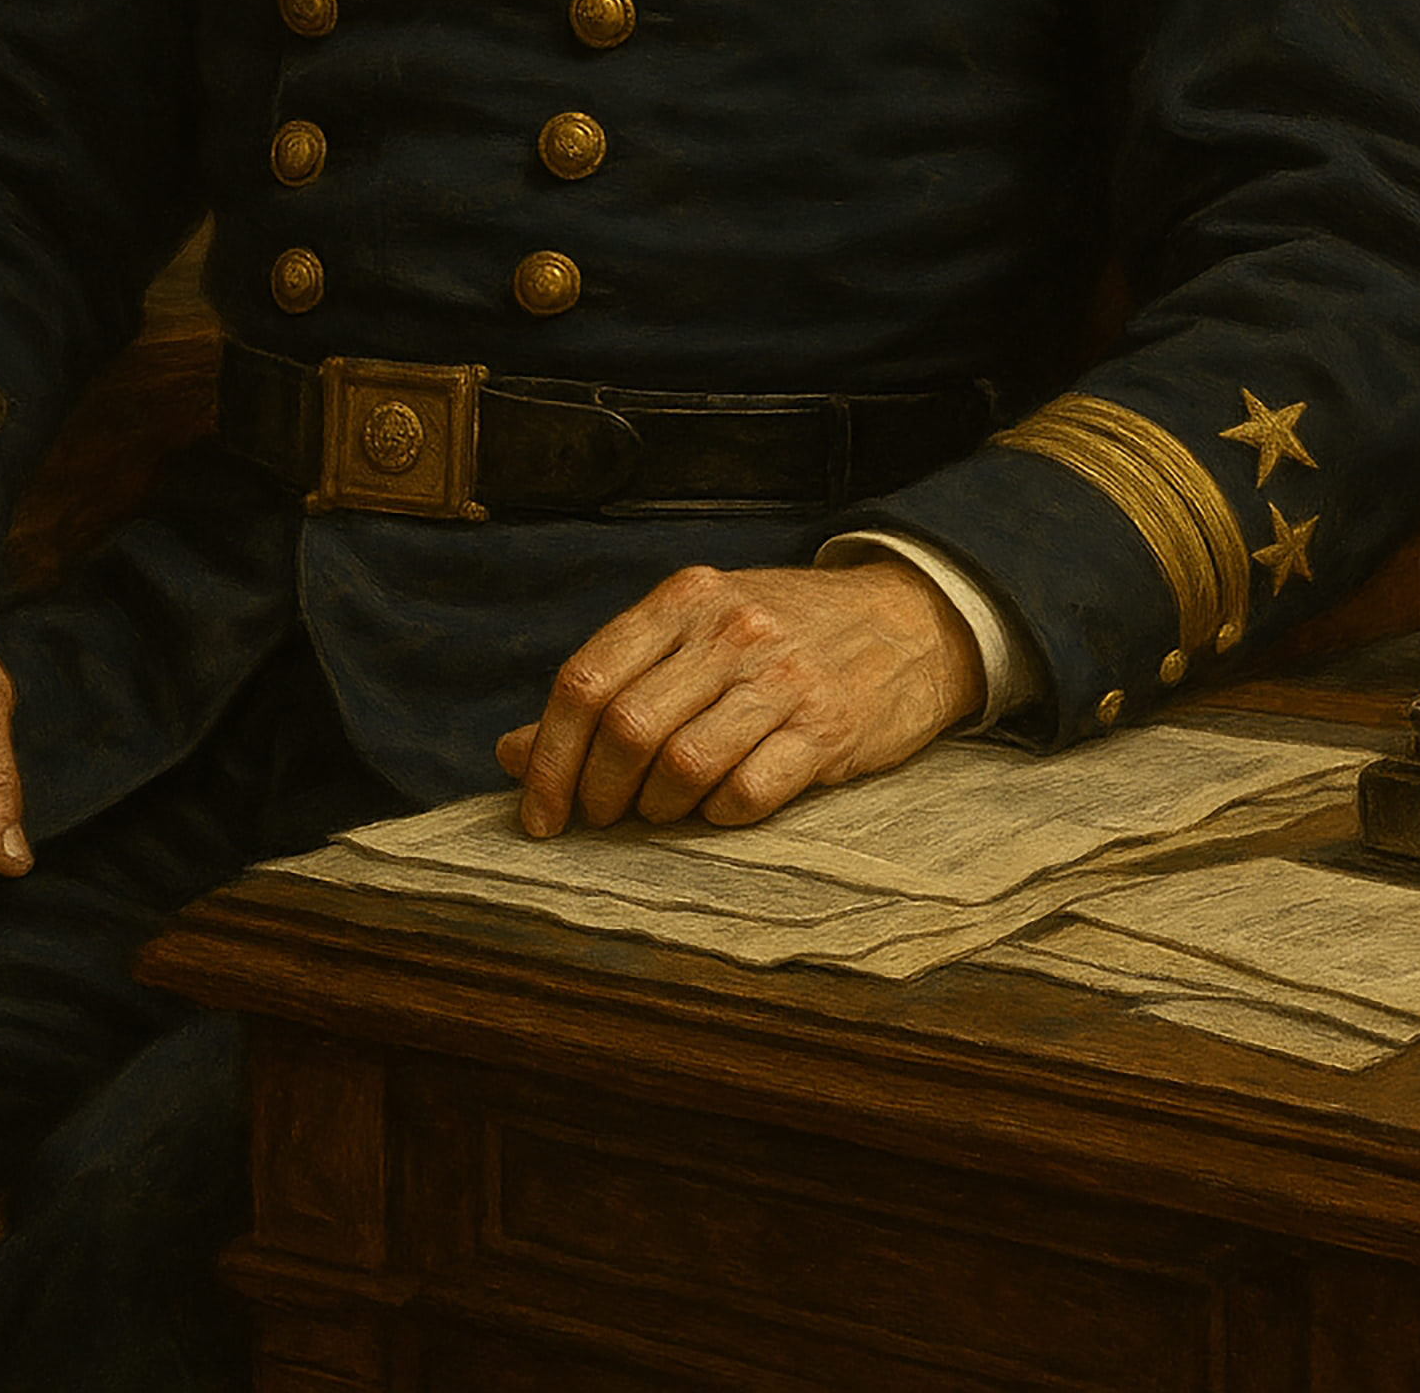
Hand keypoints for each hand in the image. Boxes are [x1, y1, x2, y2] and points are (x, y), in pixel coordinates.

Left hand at [495, 558, 986, 837]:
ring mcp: (782, 676)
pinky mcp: (828, 727)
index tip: (538, 815)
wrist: (908, 621)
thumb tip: (512, 752)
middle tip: (602, 819)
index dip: (548, 758)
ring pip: (682, 765)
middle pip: (625, 727)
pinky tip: (721, 808)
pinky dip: (720, 815)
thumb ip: (608, 685)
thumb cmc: (783, 634)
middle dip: (597, 794)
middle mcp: (728, 629)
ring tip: (662, 812)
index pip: (585, 680)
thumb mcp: (693, 635)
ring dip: (657, 809)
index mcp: (682, 600)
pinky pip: (749, 791)